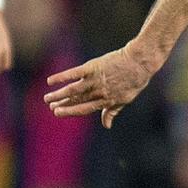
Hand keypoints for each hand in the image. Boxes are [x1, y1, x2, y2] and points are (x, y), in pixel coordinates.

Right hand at [45, 40, 163, 126]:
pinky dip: (61, 77)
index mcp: (106, 101)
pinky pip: (74, 73)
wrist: (140, 61)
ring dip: (58, 94)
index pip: (84, 109)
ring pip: (72, 90)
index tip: (58, 112)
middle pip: (76, 100)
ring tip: (47, 97)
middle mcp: (99, 92)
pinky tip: (50, 81)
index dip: (70, 111)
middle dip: (62, 103)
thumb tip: (106, 125)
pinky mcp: (93, 67)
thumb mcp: (126, 99)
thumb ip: (113, 111)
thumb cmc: (135, 80)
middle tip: (50, 106)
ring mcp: (95, 80)